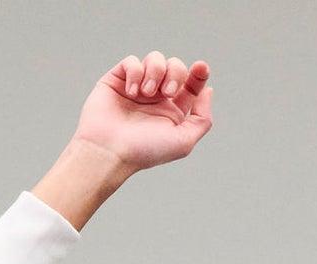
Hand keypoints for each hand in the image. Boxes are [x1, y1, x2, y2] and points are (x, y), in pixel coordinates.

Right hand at [72, 52, 213, 172]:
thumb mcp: (183, 142)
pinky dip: (135, 72)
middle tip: (167, 92)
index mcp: (172, 111)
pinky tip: (131, 92)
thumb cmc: (144, 152)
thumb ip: (202, 119)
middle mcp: (155, 98)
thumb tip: (207, 91)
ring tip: (146, 93)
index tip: (201, 68)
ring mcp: (137, 88)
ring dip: (155, 71)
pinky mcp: (117, 80)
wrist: (109, 151)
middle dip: (175, 73)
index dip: (199, 74)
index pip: (191, 85)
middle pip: (175, 66)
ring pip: (155, 59)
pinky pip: (132, 61)